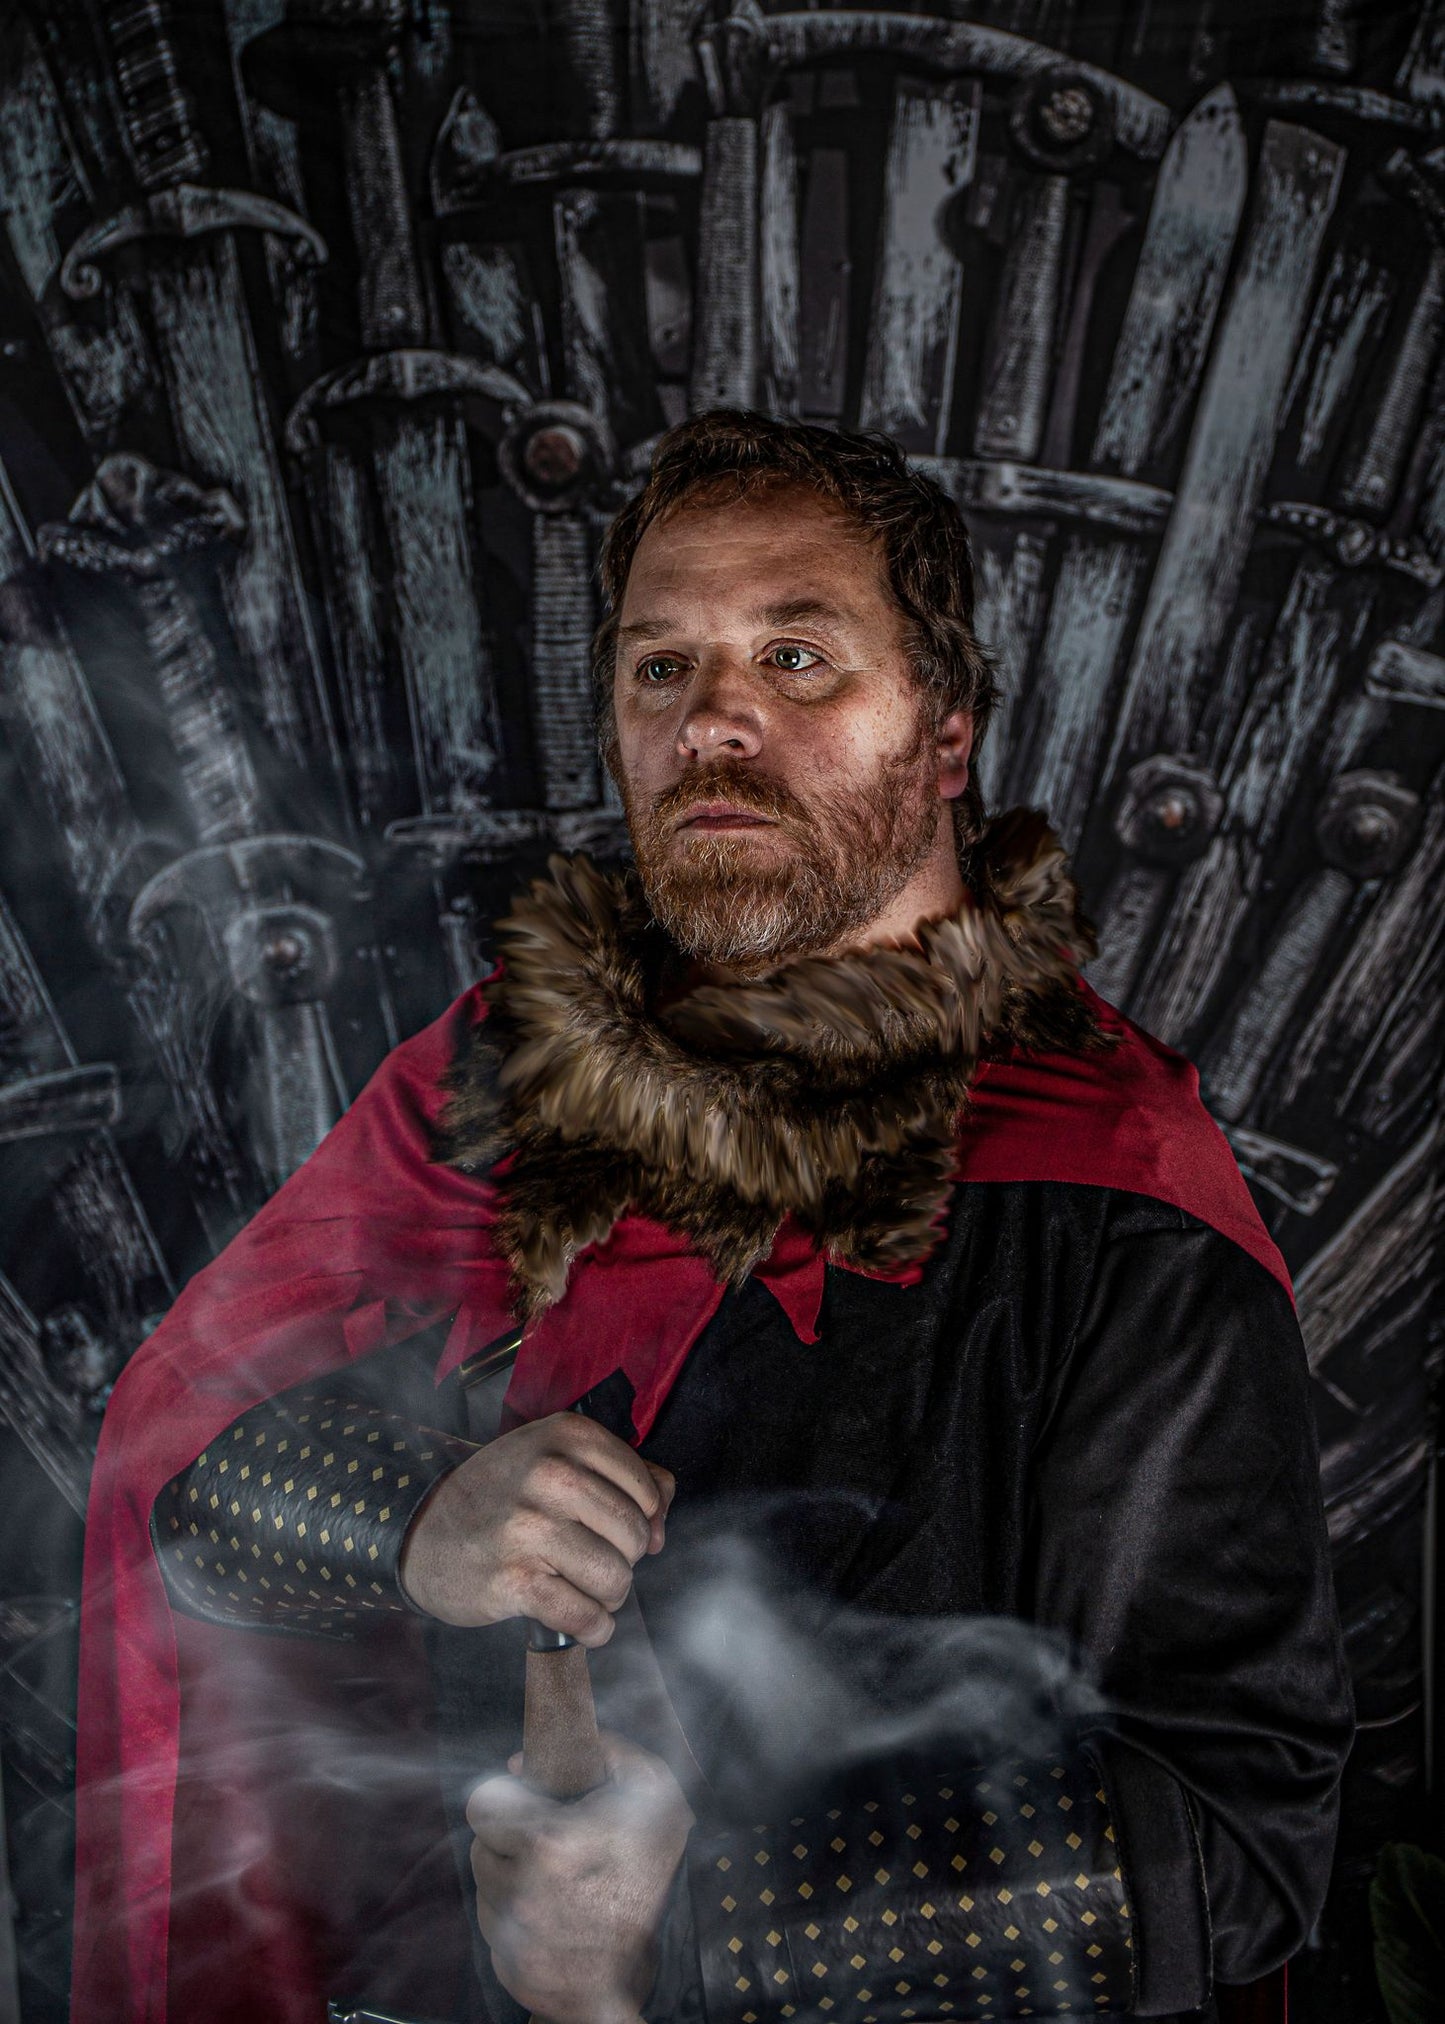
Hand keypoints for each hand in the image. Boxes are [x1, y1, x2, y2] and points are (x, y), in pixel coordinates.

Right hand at [397, 1413, 674, 1643]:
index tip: (615, 1532)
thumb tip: (661, 1524)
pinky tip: (585, 1624)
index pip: (647, 1489)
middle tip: (591, 1563)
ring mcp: (529, 1527)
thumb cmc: (502, 1497)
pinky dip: (594, 1629)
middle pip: (633, 1536)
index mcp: (567, 1435)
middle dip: (623, 1561)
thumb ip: (623, 1477)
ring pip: (614, 1578)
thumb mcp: (556, 1459)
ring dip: (608, 1598)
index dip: (643, 1520)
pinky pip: (583, 1615)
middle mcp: (550, 1474)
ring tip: (584, 1590)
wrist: (421, 1532)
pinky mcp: (513, 1579)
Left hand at [467, 1732, 693, 2023]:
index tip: (527, 1811)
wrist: (661, 1957)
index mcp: (551, 1845)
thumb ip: (600, 1749)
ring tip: (556, 1891)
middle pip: (479, 1853)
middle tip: (545, 1852)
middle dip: (506, 1848)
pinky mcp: (515, 1976)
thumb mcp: (649, 1787)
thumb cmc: (652, 1866)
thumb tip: (520, 1763)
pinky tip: (555, 1928)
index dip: (505, 1802)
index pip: (482, 1806)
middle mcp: (526, 1898)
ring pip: (486, 1897)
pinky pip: (495, 1939)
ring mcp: (519, 1943)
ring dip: (510, 1890)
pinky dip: (518, 1932)